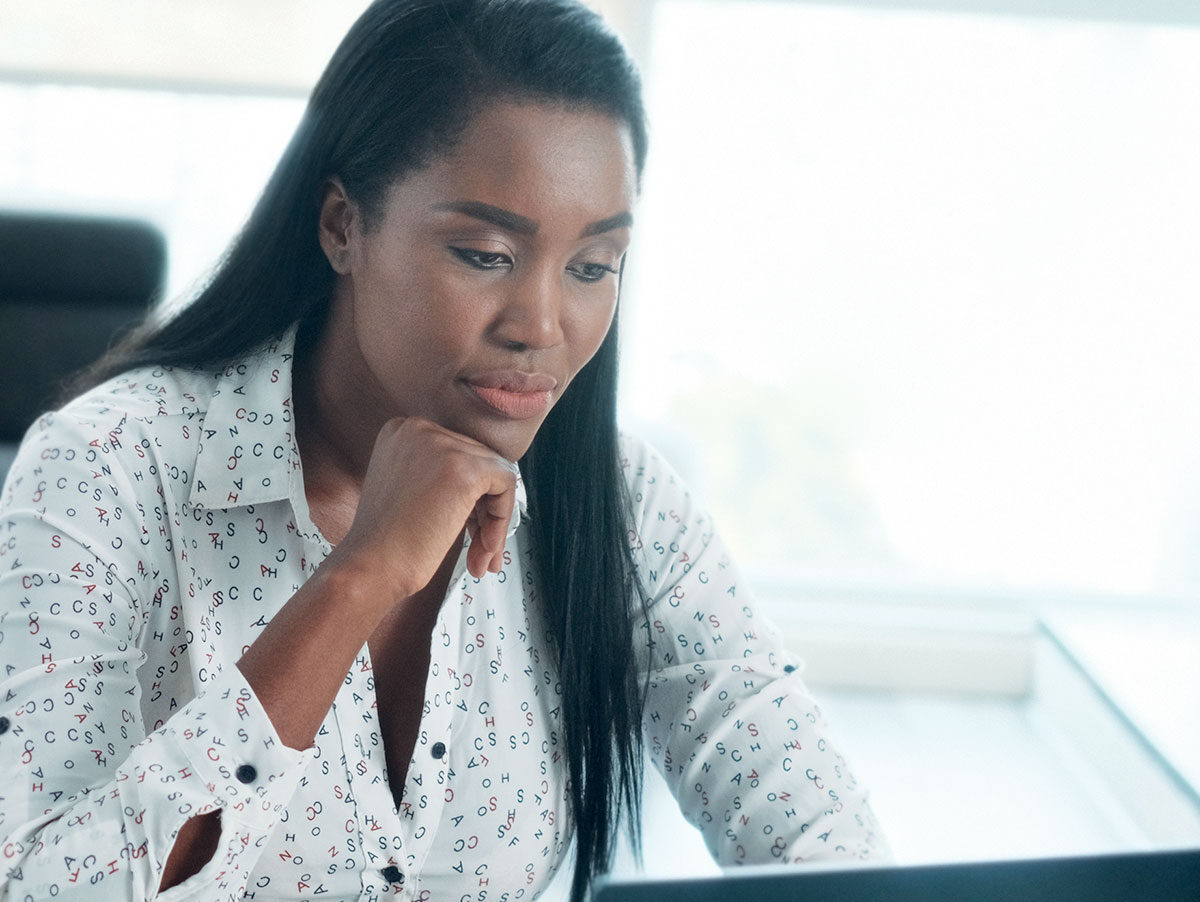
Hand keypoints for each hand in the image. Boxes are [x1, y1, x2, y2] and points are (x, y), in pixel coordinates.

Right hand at [329, 416, 517, 599]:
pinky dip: (501, 518)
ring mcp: (441, 445)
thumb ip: (439, 475)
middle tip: (480, 551)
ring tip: (481, 558)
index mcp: (402, 431)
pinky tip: (484, 548)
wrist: (370, 566)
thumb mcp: (408, 490)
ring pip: (496, 474)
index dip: (468, 495)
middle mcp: (419, 428)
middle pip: (479, 461)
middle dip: (483, 511)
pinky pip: (506, 484)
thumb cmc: (386, 543)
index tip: (467, 528)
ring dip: (494, 521)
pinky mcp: (464, 468)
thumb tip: (489, 479)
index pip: (458, 452)